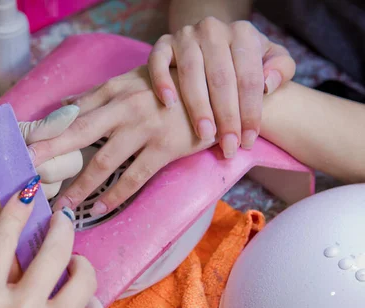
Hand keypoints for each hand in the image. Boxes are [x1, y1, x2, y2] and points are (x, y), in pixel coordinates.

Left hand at [0, 105, 83, 218]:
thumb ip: (34, 130)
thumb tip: (72, 113)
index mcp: (45, 144)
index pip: (72, 148)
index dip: (52, 150)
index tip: (25, 150)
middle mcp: (45, 170)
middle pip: (64, 174)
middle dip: (31, 170)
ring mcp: (30, 194)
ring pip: (42, 195)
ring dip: (6, 184)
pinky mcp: (14, 214)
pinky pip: (15, 210)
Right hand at [0, 193, 107, 307]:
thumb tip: (24, 247)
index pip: (3, 239)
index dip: (18, 208)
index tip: (30, 190)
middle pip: (53, 251)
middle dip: (63, 227)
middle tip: (65, 221)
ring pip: (83, 280)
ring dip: (82, 265)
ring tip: (77, 266)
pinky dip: (92, 307)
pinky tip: (82, 305)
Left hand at [30, 66, 214, 215]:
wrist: (217, 90)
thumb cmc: (169, 86)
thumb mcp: (132, 80)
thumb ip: (98, 95)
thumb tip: (63, 105)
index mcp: (114, 89)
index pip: (72, 112)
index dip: (47, 130)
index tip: (23, 146)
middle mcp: (124, 107)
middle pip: (78, 132)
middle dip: (49, 152)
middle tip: (26, 170)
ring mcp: (144, 128)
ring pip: (103, 162)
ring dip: (80, 186)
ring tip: (62, 206)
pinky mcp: (165, 147)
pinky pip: (134, 177)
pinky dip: (115, 195)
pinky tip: (99, 208)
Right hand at [148, 17, 294, 155]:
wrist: (210, 39)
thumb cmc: (242, 59)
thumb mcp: (269, 57)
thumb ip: (281, 69)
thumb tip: (268, 86)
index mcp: (243, 33)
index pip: (249, 77)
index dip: (250, 112)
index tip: (248, 141)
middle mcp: (213, 30)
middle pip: (221, 78)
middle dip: (226, 116)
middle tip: (227, 146)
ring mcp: (186, 35)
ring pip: (191, 73)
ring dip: (198, 107)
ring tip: (204, 135)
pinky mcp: (163, 43)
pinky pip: (158, 62)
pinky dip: (162, 82)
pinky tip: (168, 105)